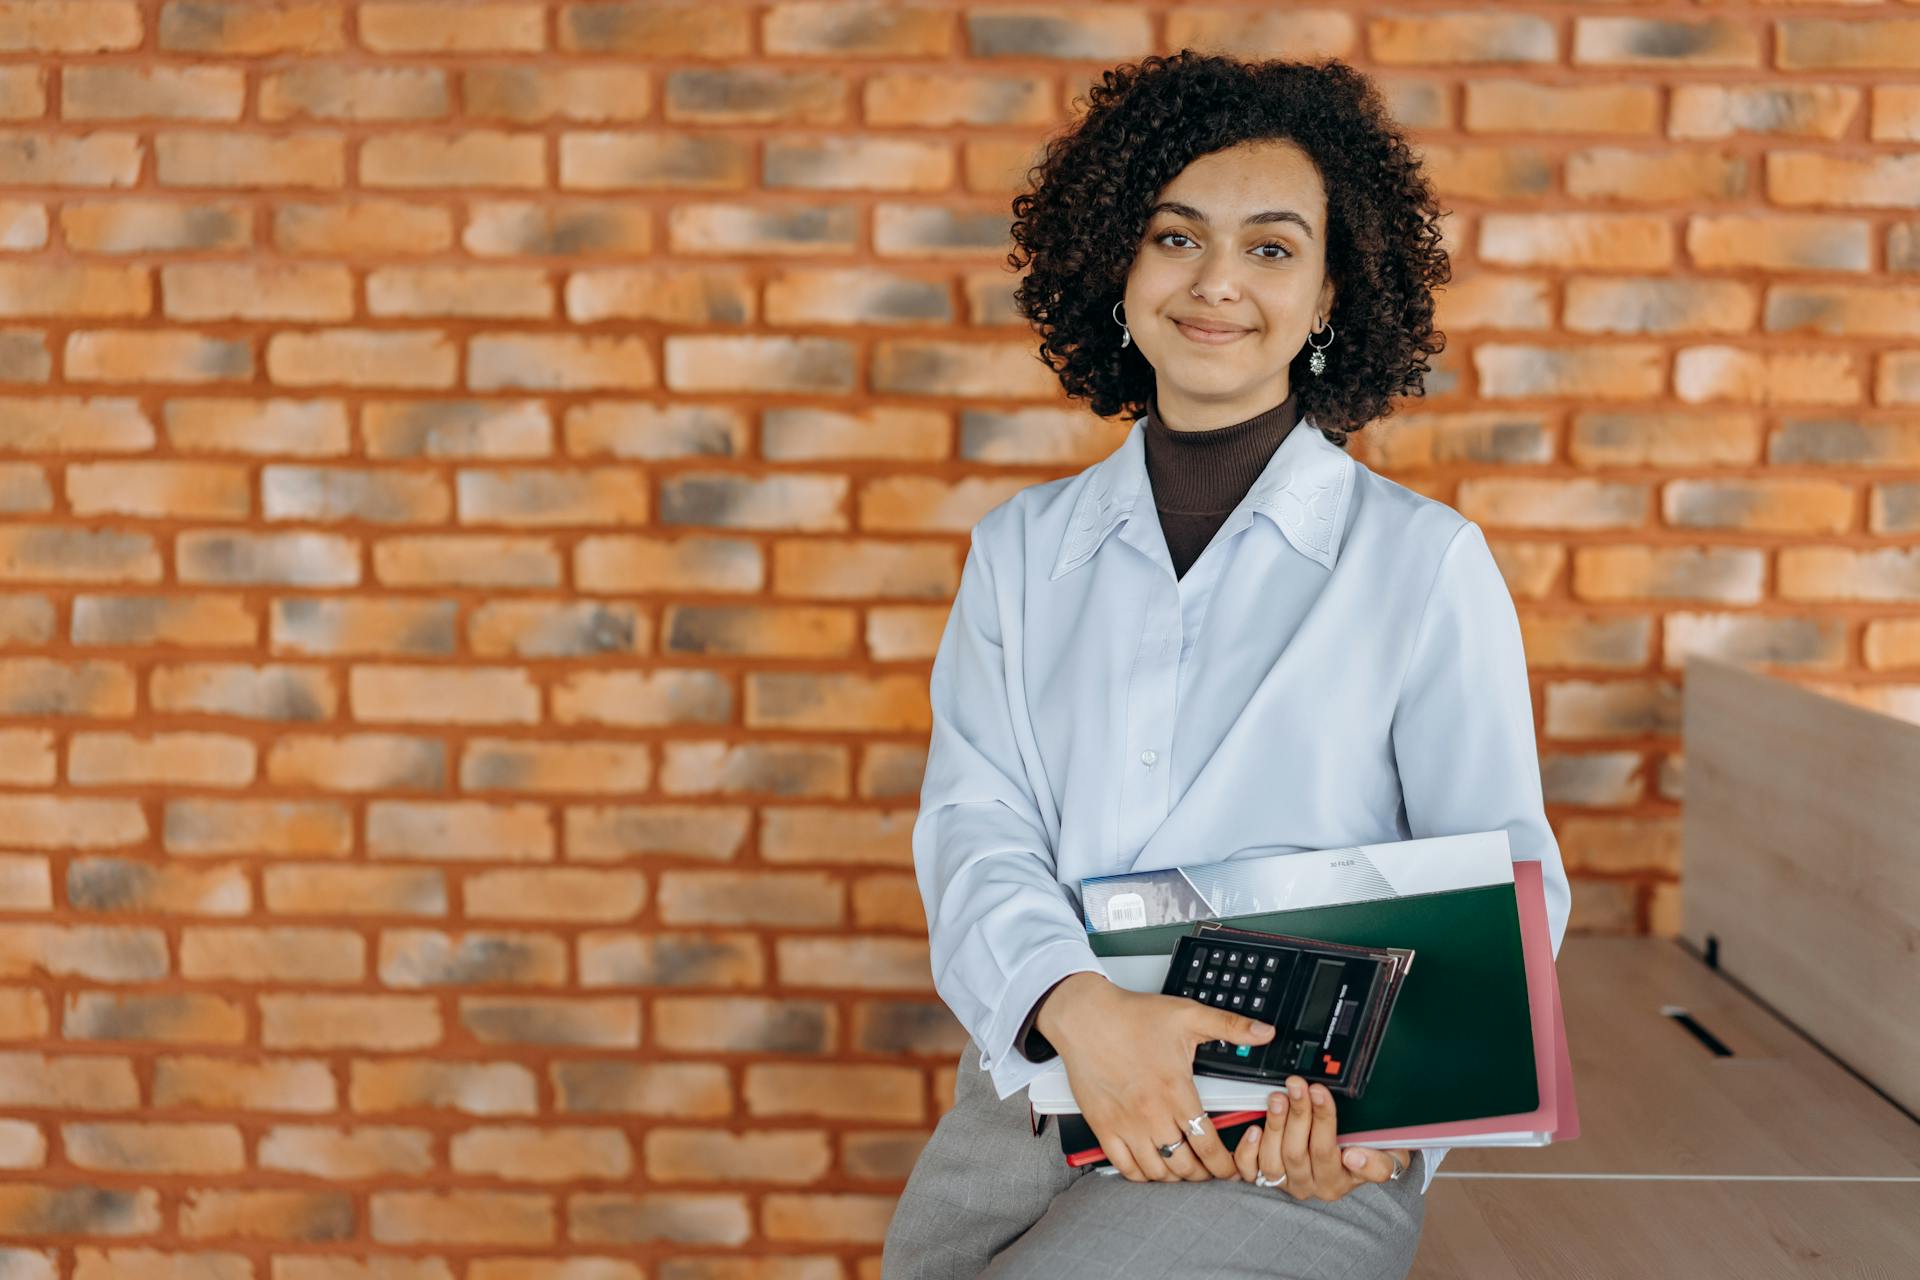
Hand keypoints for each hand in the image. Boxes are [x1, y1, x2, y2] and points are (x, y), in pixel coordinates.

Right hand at [1040, 973, 1276, 1183]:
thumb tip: (1264, 1032)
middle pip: (1185, 1165)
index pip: (1208, 1145)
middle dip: (1204, 1174)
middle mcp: (1152, 1114)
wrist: (1085, 1016)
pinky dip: (1141, 1175)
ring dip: (1175, 1177)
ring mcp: (1126, 1124)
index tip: (1232, 1168)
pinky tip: (1151, 1168)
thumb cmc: (1131, 1016)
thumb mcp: (1187, 1015)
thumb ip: (1230, 1026)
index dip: (1225, 1164)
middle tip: (1211, 1172)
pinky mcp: (1103, 1127)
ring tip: (1185, 1170)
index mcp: (1176, 1091)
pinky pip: (1125, 1167)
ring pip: (1157, 1171)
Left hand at [1231, 1075, 1411, 1202]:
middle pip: (1298, 1151)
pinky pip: (1249, 1170)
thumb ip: (1380, 1162)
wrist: (1354, 1164)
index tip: (1321, 1092)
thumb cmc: (1369, 1153)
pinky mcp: (1264, 1178)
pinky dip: (1248, 1150)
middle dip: (1298, 1113)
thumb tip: (1354, 1156)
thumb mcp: (1389, 1158)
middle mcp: (1310, 1185)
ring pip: (1273, 1160)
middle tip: (1298, 1084)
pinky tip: (1254, 1127)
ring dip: (1274, 1124)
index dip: (1323, 1120)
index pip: (1327, 1151)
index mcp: (1339, 1181)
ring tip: (1278, 1097)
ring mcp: (1285, 1183)